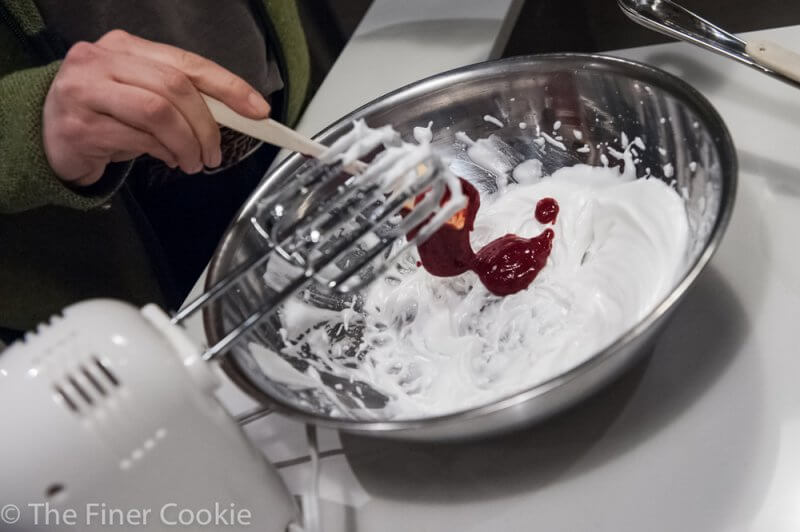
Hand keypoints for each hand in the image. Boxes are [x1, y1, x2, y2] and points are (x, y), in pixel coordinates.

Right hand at [42, 29, 270, 185]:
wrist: (48, 137)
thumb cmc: (105, 115)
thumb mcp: (144, 98)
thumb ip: (182, 100)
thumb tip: (234, 115)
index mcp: (127, 47)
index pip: (188, 63)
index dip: (229, 86)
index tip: (257, 110)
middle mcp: (103, 60)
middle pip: (175, 87)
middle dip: (206, 126)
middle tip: (214, 154)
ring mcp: (86, 90)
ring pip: (158, 112)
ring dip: (186, 144)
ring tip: (192, 162)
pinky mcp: (79, 125)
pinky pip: (136, 139)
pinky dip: (162, 153)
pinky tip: (167, 160)